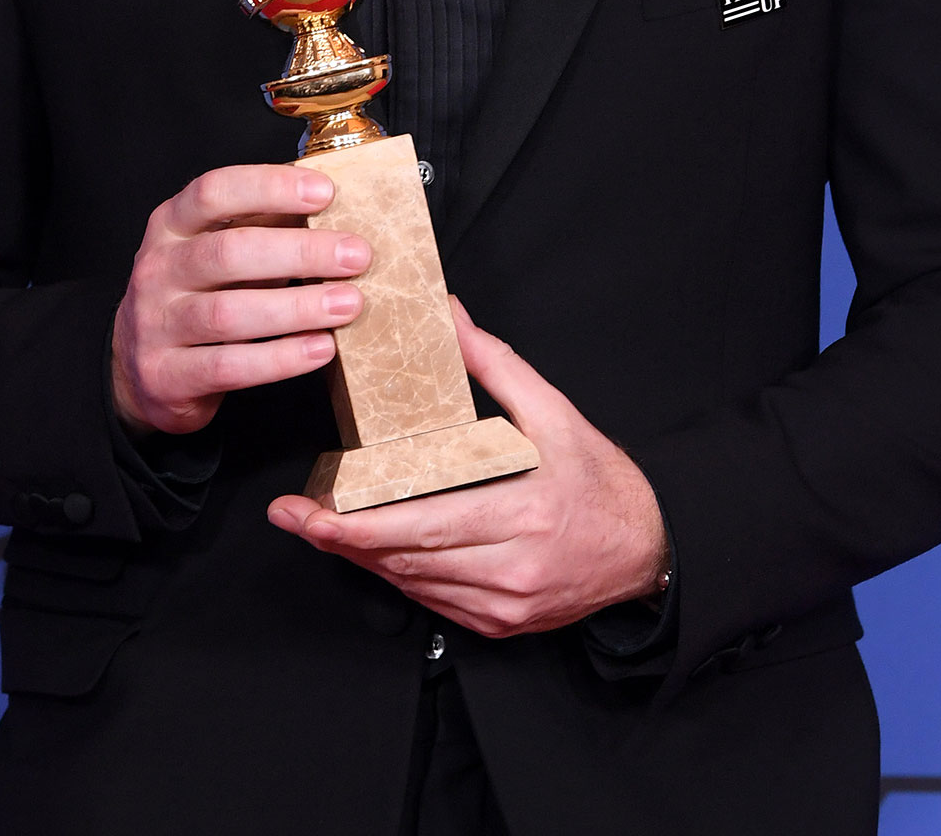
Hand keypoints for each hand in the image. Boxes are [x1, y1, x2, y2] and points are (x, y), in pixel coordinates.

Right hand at [111, 164, 370, 434]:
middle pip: (228, 252)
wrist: (141, 369)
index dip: (270, 187)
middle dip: (300, 252)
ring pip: (229, 313)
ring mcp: (156, 324)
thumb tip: (334, 206)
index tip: (325, 192)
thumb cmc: (198, 295)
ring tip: (349, 303)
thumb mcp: (217, 249)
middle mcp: (158, 269)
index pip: (214, 192)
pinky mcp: (166, 375)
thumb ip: (262, 226)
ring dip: (298, 308)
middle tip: (356, 255)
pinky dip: (281, 358)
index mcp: (171, 225)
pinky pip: (230, 366)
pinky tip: (321, 348)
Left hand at [267, 299, 668, 637]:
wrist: (649, 548)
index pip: (421, 525)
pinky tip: (375, 551)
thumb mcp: (555, 412)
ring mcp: (504, 605)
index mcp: (522, 514)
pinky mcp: (501, 624)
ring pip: (414, 585)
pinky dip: (401, 575)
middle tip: (292, 516)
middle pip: (405, 559)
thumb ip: (496, 364)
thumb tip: (450, 316)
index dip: (355, 525)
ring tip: (321, 527)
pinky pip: (435, 602)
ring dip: (364, 558)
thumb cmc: (602, 479)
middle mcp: (510, 570)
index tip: (308, 511)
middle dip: (340, 539)